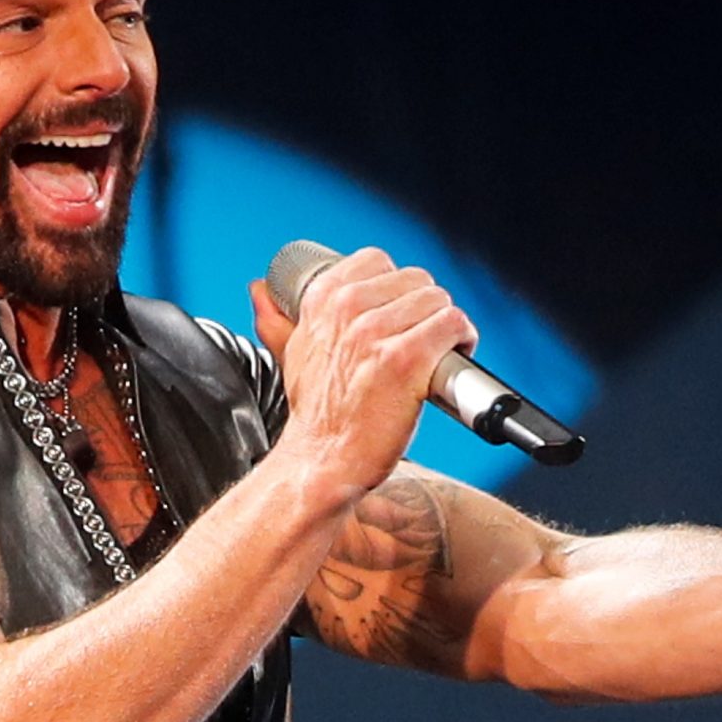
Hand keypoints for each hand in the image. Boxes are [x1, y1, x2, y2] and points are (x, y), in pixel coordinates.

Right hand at [249, 249, 474, 497]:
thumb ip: (278, 318)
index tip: (400, 315)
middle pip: (415, 279)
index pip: (377, 260)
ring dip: (446, 326)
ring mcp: (375, 333)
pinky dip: (462, 339)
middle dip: (426, 308)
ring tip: (438, 351)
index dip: (397, 288)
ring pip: (438, 300)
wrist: (324, 461)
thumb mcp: (292, 355)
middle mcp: (346, 309)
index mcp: (322, 300)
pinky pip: (452, 324)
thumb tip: (260, 290)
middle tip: (422, 338)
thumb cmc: (317, 415)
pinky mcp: (405, 359)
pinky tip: (451, 359)